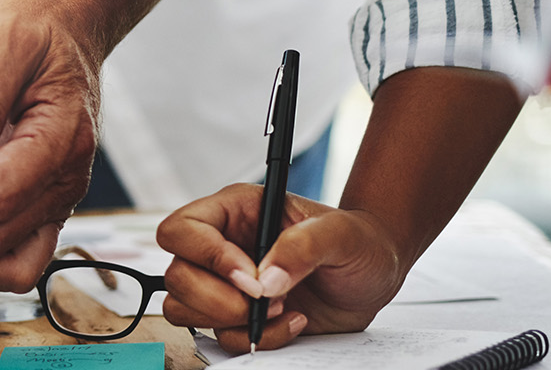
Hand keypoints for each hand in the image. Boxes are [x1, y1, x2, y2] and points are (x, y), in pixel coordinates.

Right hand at [156, 183, 406, 352]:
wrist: (373, 276)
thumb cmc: (358, 242)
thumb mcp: (342, 234)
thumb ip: (304, 246)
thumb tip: (265, 280)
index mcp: (235, 211)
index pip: (182, 229)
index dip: (206, 256)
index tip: (250, 278)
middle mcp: (221, 245)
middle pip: (177, 276)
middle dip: (219, 299)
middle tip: (265, 300)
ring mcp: (224, 284)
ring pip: (183, 309)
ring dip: (231, 320)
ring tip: (280, 307)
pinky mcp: (236, 315)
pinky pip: (221, 337)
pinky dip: (256, 338)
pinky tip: (290, 320)